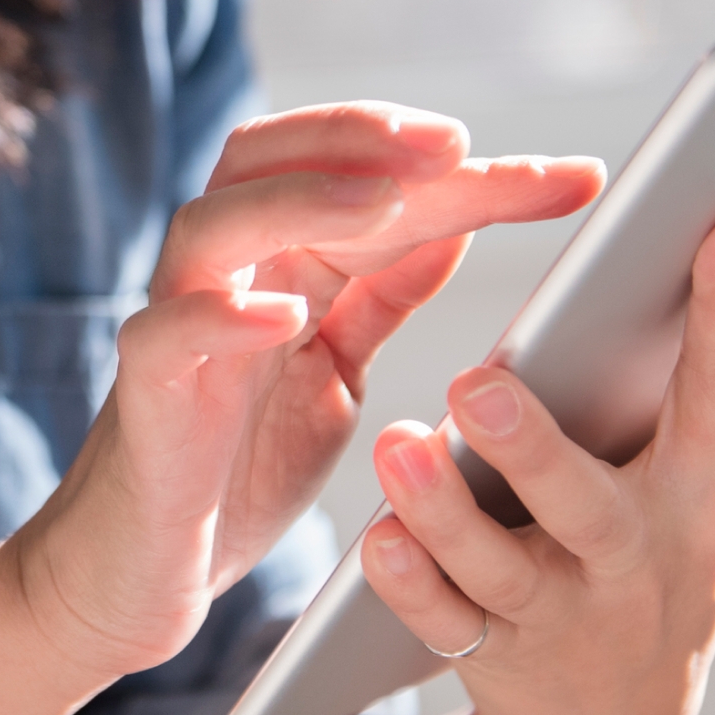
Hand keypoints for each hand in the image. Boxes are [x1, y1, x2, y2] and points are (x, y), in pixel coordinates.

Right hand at [0, 101, 604, 681]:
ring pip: (215, 224)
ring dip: (301, 201)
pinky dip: (217, 316)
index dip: (468, 171)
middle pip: (273, 159)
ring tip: (385, 201)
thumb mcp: (332, 370)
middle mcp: (223, 275)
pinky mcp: (143, 397)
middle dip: (366, 139)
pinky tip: (282, 317)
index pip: (366, 176)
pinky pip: (163, 335)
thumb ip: (379, 292)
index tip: (578, 178)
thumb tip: (453, 221)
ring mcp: (176, 327)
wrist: (136, 574)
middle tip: (457, 143)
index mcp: (278, 263)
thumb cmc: (232, 468)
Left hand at [361, 212, 714, 714]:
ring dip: (443, 512)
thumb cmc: (682, 550)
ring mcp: (560, 614)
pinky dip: (409, 584)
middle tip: (478, 378)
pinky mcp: (489, 655)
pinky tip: (378, 537)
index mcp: (706, 494)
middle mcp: (635, 558)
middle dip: (536, 447)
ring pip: (496, 567)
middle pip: (589, 503)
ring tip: (398, 446)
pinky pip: (440, 622)